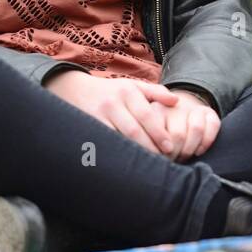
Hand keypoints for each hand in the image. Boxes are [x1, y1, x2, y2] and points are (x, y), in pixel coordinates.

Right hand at [42, 71, 181, 156]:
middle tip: (163, 161)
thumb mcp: (132, 85)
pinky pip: (107, 142)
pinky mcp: (89, 126)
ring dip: (135, 153)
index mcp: (128, 91)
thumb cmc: (110, 91)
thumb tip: (177, 102)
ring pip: (120, 138)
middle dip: (150, 147)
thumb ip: (155, 92)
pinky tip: (127, 164)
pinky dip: (118, 153)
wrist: (74, 89)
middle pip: (135, 130)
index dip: (159, 133)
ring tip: (148, 166)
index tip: (170, 148)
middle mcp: (113, 102)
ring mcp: (99, 114)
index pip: (147, 116)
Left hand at [157, 90, 220, 160]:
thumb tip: (154, 156)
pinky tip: (198, 151)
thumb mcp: (151, 136)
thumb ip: (150, 143)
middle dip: (176, 153)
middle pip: (178, 134)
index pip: (159, 133)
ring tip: (183, 157)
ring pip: (197, 128)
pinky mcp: (208, 111)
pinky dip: (206, 142)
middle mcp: (174, 105)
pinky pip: (213, 125)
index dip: (162, 151)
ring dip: (190, 149)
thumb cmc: (161, 134)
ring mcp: (192, 107)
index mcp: (156, 110)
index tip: (162, 158)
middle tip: (172, 160)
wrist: (179, 115)